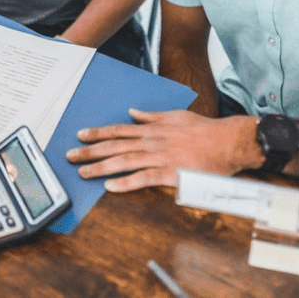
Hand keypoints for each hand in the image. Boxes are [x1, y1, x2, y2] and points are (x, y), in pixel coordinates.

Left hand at [65, 109, 260, 191]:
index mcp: (152, 129)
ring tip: (83, 173)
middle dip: (90, 151)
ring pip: (124, 161)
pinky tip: (111, 187)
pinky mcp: (170, 174)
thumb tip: (133, 112)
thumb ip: (152, 116)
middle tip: (70, 156)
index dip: (97, 133)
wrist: (228, 141)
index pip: (118, 130)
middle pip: (114, 146)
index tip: (80, 135)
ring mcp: (159, 157)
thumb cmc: (204, 130)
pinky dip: (126, 182)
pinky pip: (144, 178)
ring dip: (101, 167)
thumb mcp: (175, 116)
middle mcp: (151, 142)